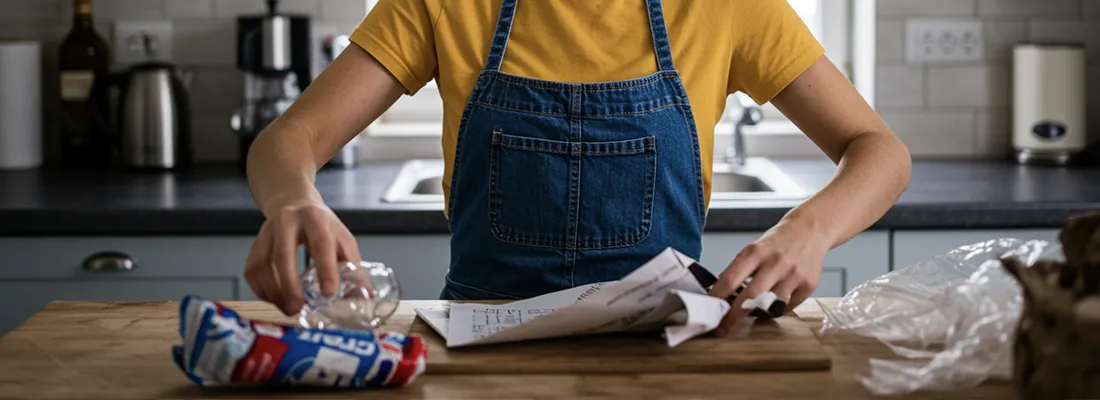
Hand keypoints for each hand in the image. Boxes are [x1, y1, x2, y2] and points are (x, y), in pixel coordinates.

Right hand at [244, 199, 360, 314]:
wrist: (292, 203)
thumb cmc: (321, 225)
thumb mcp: (342, 238)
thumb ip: (353, 265)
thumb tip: (366, 295)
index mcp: (315, 218)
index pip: (321, 243)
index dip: (326, 268)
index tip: (329, 293)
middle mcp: (287, 221)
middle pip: (282, 254)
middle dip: (289, 285)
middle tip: (298, 308)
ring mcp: (266, 232)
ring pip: (262, 264)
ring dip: (274, 292)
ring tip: (289, 309)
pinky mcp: (254, 244)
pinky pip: (252, 270)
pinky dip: (262, 290)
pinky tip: (275, 300)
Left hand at [708, 221, 828, 336]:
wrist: (810, 229)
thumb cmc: (777, 242)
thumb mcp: (754, 249)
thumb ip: (741, 270)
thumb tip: (721, 296)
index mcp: (756, 252)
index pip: (731, 278)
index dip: (718, 297)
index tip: (709, 311)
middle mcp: (776, 262)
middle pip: (750, 296)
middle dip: (733, 316)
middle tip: (722, 329)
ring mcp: (794, 274)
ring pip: (771, 305)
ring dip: (757, 313)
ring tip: (749, 314)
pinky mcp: (808, 285)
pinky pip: (787, 307)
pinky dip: (776, 310)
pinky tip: (772, 305)